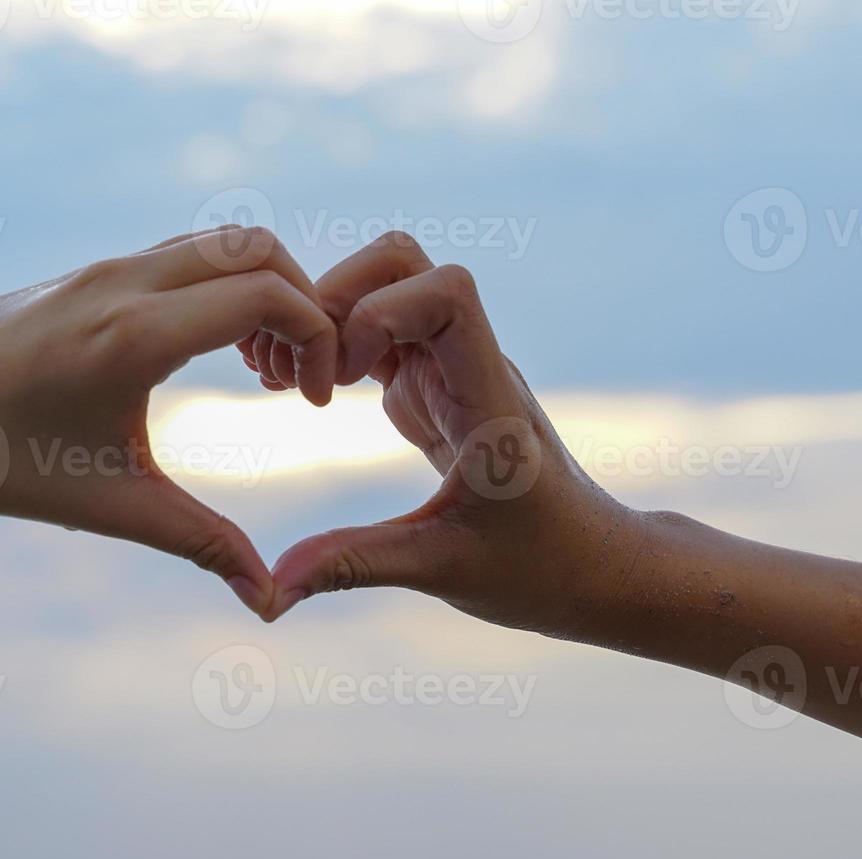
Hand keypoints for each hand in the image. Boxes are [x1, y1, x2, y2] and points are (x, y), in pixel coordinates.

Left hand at [0, 226, 336, 615]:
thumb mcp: (110, 504)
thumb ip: (201, 545)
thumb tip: (268, 603)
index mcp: (134, 335)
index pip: (267, 295)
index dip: (319, 340)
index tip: (317, 402)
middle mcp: (123, 284)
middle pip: (257, 248)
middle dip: (305, 303)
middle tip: (301, 379)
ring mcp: (101, 269)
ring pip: (217, 244)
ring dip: (261, 292)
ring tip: (262, 372)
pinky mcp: (87, 273)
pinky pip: (180, 257)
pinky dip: (221, 288)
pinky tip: (210, 355)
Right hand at [245, 234, 643, 635]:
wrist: (591, 564)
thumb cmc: (539, 568)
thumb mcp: (441, 571)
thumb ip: (355, 566)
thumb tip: (271, 593)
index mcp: (488, 397)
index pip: (449, 293)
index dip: (381, 311)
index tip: (344, 378)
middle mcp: (470, 365)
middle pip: (402, 261)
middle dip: (334, 297)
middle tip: (298, 374)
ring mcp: (449, 369)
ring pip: (385, 285)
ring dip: (327, 316)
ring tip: (290, 382)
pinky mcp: (430, 386)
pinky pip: (376, 329)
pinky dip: (333, 342)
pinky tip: (305, 392)